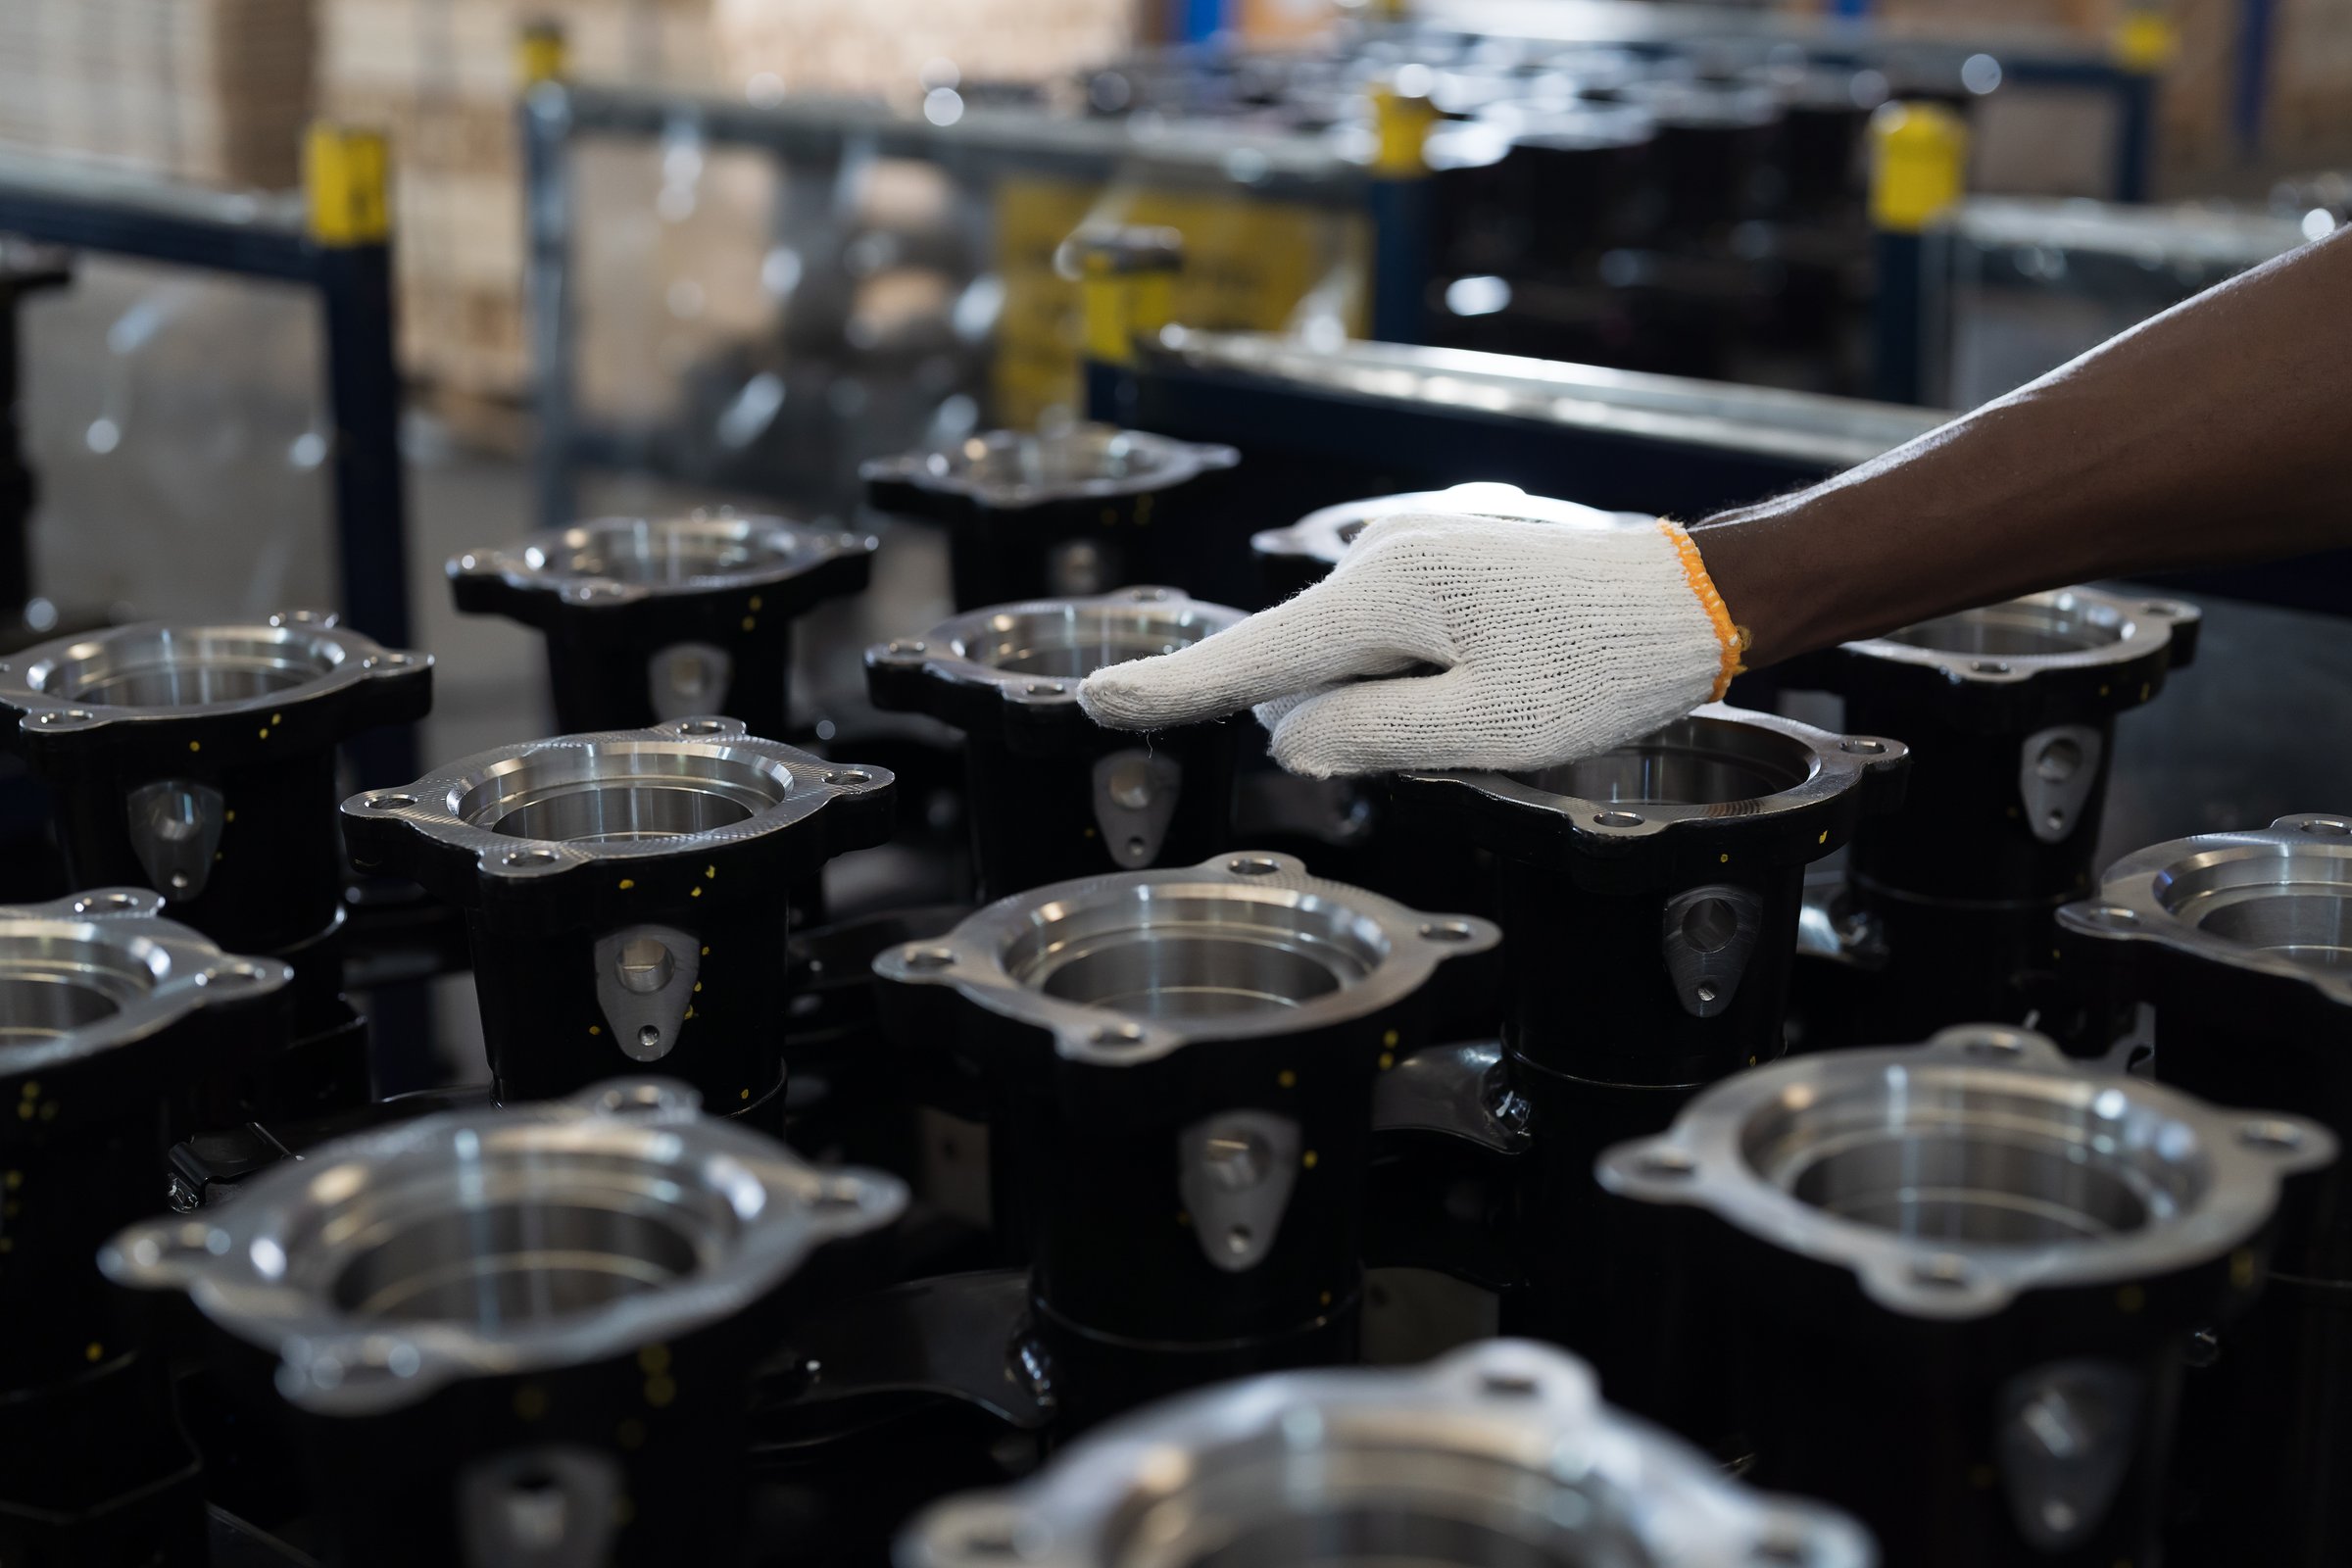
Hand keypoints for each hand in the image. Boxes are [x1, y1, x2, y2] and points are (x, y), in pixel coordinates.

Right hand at [1077, 511, 1742, 776]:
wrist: (1699, 598)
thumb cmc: (1602, 667)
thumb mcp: (1487, 730)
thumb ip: (1371, 738)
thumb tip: (1289, 738)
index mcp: (1389, 595)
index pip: (1255, 658)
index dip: (1174, 689)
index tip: (1096, 700)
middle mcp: (1389, 558)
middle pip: (1311, 663)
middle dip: (1345, 716)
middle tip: (1465, 736)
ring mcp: (1420, 554)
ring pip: (1360, 653)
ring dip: (1396, 699)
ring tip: (1506, 705)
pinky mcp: (1450, 562)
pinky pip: (1401, 634)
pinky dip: (1422, 675)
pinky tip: (1501, 684)